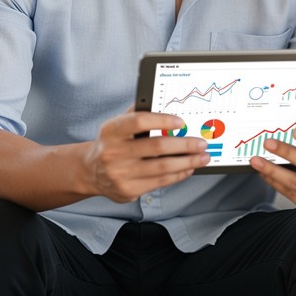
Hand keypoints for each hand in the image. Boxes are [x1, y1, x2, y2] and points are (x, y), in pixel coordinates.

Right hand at [81, 109, 209, 202]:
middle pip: (156, 147)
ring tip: (202, 157)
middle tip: (201, 143)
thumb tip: (168, 105)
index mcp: (111, 131)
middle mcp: (113, 152)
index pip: (139, 121)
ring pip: (162, 168)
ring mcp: (120, 173)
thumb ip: (138, 113)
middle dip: (184, 145)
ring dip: (187, 162)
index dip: (162, 120)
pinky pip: (160, 182)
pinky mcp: (129, 190)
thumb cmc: (113, 143)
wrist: (92, 172)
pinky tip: (188, 168)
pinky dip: (178, 175)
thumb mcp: (117, 125)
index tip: (181, 122)